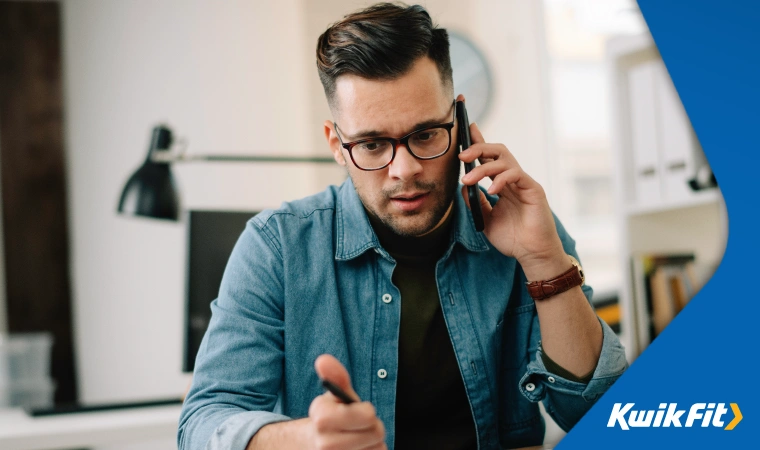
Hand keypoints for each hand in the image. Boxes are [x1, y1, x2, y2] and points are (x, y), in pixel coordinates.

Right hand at [307, 354, 386, 449]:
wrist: (314, 446)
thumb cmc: (332, 418)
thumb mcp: (334, 397)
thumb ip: (335, 377)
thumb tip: (323, 359)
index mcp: (322, 417)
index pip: (368, 415)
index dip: (367, 412)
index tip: (362, 411)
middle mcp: (324, 442)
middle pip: (376, 433)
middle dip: (373, 428)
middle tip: (360, 427)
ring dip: (373, 444)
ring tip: (359, 440)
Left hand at [457, 99, 565, 278]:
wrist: (532, 254)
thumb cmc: (512, 239)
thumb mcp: (485, 219)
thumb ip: (476, 202)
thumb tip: (463, 186)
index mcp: (502, 184)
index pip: (489, 157)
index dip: (478, 141)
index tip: (465, 128)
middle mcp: (513, 179)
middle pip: (497, 151)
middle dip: (478, 148)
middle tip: (461, 156)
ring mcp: (524, 183)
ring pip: (505, 160)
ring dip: (483, 167)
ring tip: (468, 180)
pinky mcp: (534, 189)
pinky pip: (516, 174)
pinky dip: (502, 180)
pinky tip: (492, 191)